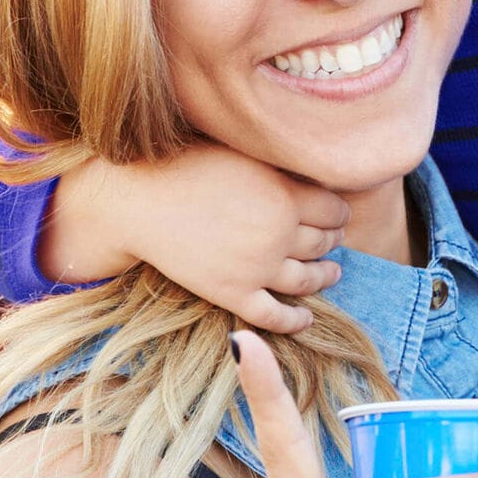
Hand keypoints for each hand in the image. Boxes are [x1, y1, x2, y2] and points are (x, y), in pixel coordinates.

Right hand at [45, 144, 350, 334]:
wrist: (139, 199)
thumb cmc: (187, 166)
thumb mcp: (245, 156)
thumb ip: (280, 172)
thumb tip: (310, 172)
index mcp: (285, 195)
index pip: (334, 210)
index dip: (339, 214)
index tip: (337, 215)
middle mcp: (278, 234)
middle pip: (324, 242)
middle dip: (332, 241)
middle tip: (334, 240)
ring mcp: (257, 267)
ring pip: (308, 279)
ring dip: (325, 277)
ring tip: (332, 273)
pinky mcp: (233, 294)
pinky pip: (275, 315)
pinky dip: (296, 321)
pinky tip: (307, 319)